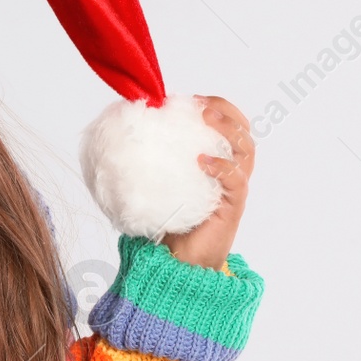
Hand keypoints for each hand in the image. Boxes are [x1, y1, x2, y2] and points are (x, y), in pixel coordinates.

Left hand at [160, 95, 254, 272]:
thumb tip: (114, 131)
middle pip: (244, 132)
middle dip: (227, 111)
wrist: (178, 262)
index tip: (192, 98)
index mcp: (217, 162)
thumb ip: (147, 160)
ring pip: (246, 151)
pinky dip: (222, 166)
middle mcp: (231, 172)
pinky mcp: (232, 207)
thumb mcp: (157, 183)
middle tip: (202, 105)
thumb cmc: (167, 222)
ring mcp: (234, 189)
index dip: (218, 106)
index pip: (229, 126)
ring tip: (207, 118)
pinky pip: (236, 181)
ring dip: (228, 129)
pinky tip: (203, 161)